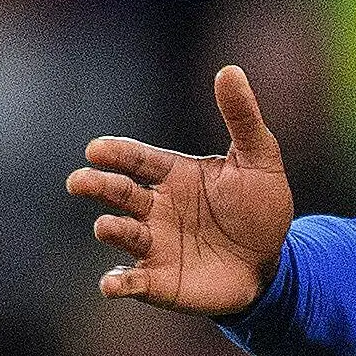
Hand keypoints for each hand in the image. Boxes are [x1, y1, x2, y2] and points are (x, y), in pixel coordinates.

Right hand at [68, 65, 294, 315]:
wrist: (275, 263)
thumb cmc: (261, 209)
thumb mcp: (260, 159)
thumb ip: (242, 118)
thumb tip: (229, 69)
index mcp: (172, 174)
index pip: (136, 158)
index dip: (116, 153)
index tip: (98, 150)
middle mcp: (154, 207)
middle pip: (117, 192)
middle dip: (97, 185)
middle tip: (81, 181)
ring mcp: (153, 244)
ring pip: (121, 233)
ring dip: (111, 228)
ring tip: (108, 226)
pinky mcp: (159, 281)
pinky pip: (131, 282)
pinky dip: (117, 283)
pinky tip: (110, 285)